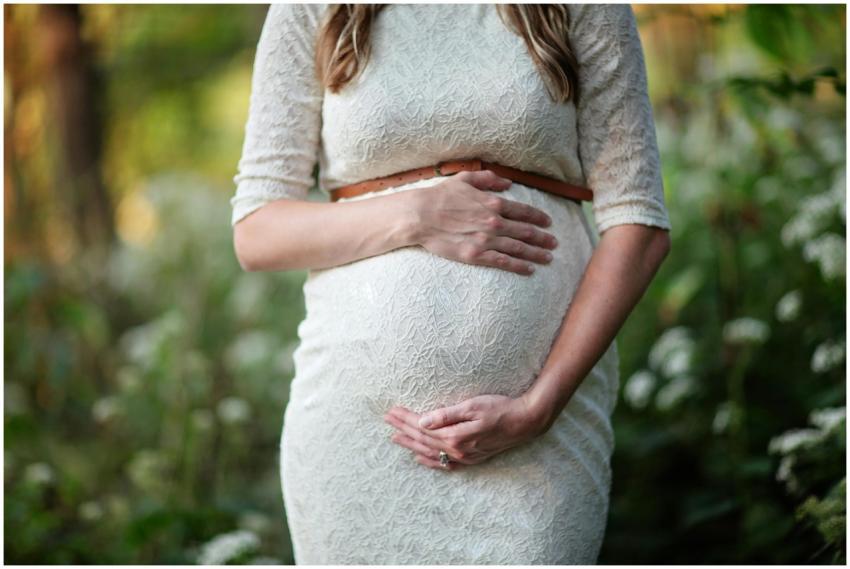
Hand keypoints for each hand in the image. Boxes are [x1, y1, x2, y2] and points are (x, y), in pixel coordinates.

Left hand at [383, 393, 547, 470]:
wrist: (524, 422)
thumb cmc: (500, 408)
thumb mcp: (472, 406)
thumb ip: (446, 415)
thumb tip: (422, 421)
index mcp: (455, 436)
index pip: (422, 426)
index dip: (405, 418)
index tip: (391, 411)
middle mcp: (457, 450)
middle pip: (423, 439)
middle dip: (403, 429)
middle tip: (387, 420)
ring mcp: (464, 457)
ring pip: (430, 451)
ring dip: (411, 444)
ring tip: (395, 438)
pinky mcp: (471, 458)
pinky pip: (444, 463)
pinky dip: (429, 461)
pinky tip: (419, 457)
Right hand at [407, 170, 558, 275]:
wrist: (421, 216)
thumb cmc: (440, 196)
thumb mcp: (465, 179)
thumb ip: (488, 179)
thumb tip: (507, 183)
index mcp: (493, 203)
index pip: (523, 212)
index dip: (538, 218)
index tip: (548, 223)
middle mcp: (494, 222)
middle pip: (526, 232)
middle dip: (543, 238)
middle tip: (555, 243)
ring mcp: (487, 240)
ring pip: (519, 248)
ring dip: (536, 253)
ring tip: (548, 258)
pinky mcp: (476, 255)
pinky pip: (503, 262)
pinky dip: (519, 266)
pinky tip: (529, 269)